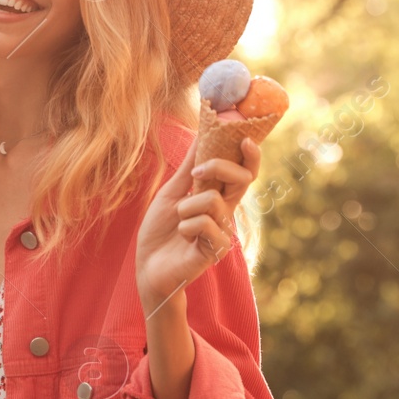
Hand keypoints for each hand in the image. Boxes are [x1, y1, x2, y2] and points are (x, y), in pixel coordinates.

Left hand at [135, 134, 260, 314]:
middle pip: (241, 178)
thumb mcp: (172, 192)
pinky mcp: (218, 249)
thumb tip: (201, 134)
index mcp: (218, 197)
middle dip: (219, 167)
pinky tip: (182, 238)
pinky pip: (204, 223)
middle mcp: (226, 212)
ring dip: (186, 207)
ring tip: (178, 222)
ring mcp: (224, 231)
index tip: (244, 137)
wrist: (148, 265)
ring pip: (213, 200)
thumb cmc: (159, 230)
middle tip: (194, 175)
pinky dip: (186, 226)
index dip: (251, 155)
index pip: (244, 172)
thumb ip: (189, 167)